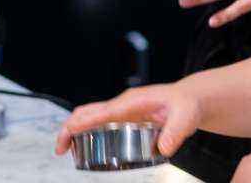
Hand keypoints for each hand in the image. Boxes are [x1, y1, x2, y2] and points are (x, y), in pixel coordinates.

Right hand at [54, 84, 200, 157]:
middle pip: (88, 111)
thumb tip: (163, 148)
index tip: (70, 133)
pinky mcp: (124, 118)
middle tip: (60, 148)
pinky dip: (86, 132)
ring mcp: (122, 110)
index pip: (103, 111)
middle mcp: (123, 104)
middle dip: (70, 127)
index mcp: (133, 102)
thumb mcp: (186, 118)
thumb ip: (176, 133)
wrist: (190, 100)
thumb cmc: (186, 105)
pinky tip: (85, 146)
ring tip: (66, 149)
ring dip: (75, 130)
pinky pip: (99, 123)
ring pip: (90, 116)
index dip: (84, 122)